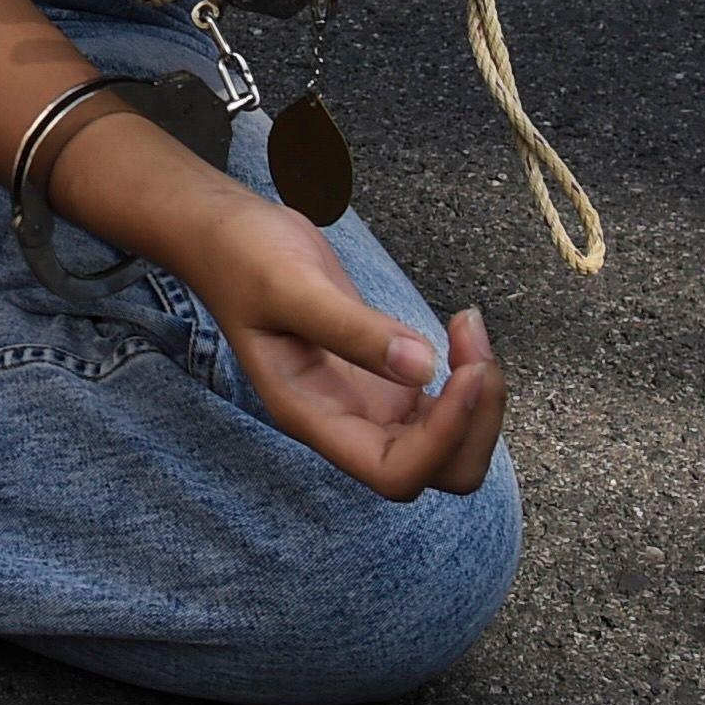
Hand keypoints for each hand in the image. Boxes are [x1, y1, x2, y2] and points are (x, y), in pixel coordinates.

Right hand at [180, 191, 506, 500]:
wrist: (226, 233)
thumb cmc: (243, 257)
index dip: (442, 437)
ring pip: (450, 442)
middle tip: (474, 347)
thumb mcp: (292, 285)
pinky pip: (444, 404)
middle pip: (437, 471)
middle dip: (474, 420)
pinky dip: (468, 377)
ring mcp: (369, 403)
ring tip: (470, 328)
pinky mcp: (384, 377)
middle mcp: (345, 423)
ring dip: (478, 398)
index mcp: (312, 415)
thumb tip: (424, 367)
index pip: (395, 471)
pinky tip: (460, 330)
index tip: (463, 370)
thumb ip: (352, 329)